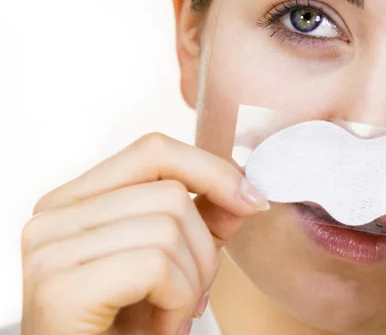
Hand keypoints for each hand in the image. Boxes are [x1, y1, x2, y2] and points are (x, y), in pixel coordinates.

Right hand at [20, 133, 268, 334]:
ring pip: (168, 228)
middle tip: (195, 296)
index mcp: (76, 199)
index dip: (211, 170)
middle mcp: (53, 214)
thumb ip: (204, 223)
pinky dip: (176, 302)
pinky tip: (162, 330)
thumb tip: (247, 193)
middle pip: (170, 193)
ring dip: (191, 283)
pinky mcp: (59, 285)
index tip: (252, 201)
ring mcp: (50, 247)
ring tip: (174, 317)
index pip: (154, 151)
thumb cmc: (123, 326)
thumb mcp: (172, 264)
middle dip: (204, 248)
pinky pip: (155, 266)